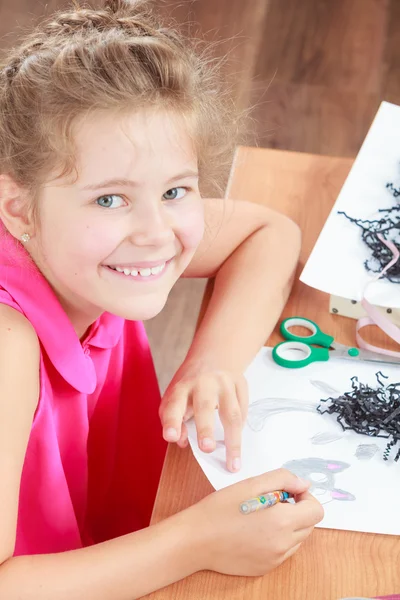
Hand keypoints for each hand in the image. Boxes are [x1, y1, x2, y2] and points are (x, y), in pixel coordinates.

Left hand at [159, 363, 247, 472]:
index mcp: (181, 388)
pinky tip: (238, 443)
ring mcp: (224, 382)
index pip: (174, 405)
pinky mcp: (240, 383)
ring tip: (233, 464)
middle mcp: (202, 382)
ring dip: (233, 440)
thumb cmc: (190, 387)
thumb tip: (181, 441)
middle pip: (204, 406)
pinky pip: (244, 409)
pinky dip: (241, 429)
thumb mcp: (175, 399)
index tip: (171, 437)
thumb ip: (174, 420)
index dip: (172, 421)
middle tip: (207, 449)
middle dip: (205, 429)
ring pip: (232, 412)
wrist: (212, 357)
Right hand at [184, 468, 323, 576]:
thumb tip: (304, 483)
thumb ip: (282, 479)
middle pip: (309, 525)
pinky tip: (254, 531)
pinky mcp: (266, 568)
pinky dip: (277, 539)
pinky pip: (283, 551)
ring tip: (261, 516)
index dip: (305, 497)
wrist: (196, 540)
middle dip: (296, 510)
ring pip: (297, 539)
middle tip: (270, 501)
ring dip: (288, 525)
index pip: (316, 510)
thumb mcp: (250, 484)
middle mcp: (283, 544)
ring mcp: (275, 559)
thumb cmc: (219, 510)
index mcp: (281, 521)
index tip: (288, 492)